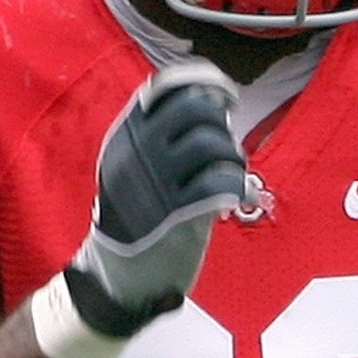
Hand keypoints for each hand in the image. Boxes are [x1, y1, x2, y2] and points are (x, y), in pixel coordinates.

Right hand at [64, 64, 245, 336]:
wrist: (118, 276)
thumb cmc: (138, 217)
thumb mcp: (136, 166)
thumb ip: (164, 134)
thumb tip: (213, 100)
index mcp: (126, 134)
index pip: (168, 86)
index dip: (205, 81)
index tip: (225, 97)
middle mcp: (137, 152)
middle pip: (196, 109)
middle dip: (222, 123)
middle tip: (228, 146)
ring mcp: (154, 182)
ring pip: (211, 144)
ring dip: (234, 157)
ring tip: (234, 174)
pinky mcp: (175, 215)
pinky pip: (218, 184)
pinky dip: (237, 186)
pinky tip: (239, 196)